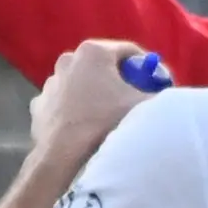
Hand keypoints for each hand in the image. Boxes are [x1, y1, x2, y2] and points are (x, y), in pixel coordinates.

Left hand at [28, 40, 155, 162]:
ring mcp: (50, 83)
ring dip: (95, 94)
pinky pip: (64, 102)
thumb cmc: (106, 122)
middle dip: (119, 80)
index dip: (146, 67)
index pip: (129, 52)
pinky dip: (74, 110)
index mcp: (94, 51)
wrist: (65, 156)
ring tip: (107, 116)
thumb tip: (168, 92)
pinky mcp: (39, 105)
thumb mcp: (143, 105)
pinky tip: (84, 126)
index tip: (155, 83)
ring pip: (81, 84)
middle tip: (132, 99)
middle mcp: (68, 59)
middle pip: (103, 66)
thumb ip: (160, 93)